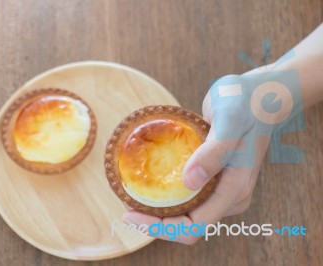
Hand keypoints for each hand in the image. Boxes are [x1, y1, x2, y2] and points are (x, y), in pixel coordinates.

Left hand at [122, 71, 283, 244]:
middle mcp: (229, 196)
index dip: (161, 228)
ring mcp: (222, 188)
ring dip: (158, 210)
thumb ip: (213, 152)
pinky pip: (188, 196)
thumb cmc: (246, 102)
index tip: (130, 216)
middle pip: (187, 224)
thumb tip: (189, 182)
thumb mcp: (230, 120)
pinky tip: (148, 182)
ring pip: (186, 212)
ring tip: (131, 195)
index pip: (195, 226)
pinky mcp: (214, 178)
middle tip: (125, 205)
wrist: (261, 95)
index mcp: (234, 189)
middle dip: (155, 221)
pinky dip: (166, 195)